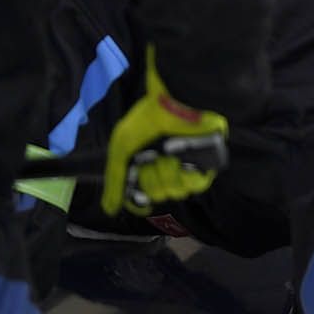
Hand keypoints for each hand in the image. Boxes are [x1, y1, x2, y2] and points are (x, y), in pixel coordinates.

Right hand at [103, 48, 229, 215]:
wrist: (177, 103)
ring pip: (175, 191)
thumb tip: (108, 210)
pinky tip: (182, 161)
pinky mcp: (206, 163)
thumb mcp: (121, 148)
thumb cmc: (147, 121)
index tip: (141, 202)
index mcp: (145, 162)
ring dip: (168, 173)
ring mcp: (186, 165)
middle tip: (151, 159)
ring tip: (169, 154)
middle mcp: (165, 166)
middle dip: (151, 178)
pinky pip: (196, 185)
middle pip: (157, 194)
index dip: (139, 202)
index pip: (141, 194)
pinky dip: (187, 176)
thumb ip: (115, 180)